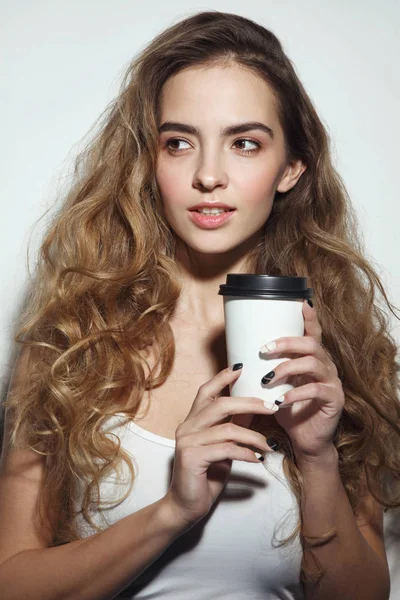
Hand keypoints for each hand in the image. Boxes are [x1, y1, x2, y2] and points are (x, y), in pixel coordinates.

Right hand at [165, 366, 277, 528]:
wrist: (185, 507)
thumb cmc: (205, 476)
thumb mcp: (223, 448)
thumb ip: (233, 427)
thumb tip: (252, 409)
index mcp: (192, 421)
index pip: (206, 392)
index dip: (222, 378)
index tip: (241, 368)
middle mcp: (187, 427)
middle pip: (220, 404)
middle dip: (249, 403)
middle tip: (272, 408)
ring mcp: (187, 441)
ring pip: (227, 428)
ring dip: (254, 437)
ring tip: (270, 446)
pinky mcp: (191, 458)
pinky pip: (226, 449)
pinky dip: (245, 453)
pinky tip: (257, 460)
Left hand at [260, 300, 343, 458]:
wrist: (305, 441)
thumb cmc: (288, 410)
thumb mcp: (276, 387)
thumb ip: (266, 370)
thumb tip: (238, 358)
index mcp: (312, 359)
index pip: (313, 333)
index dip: (309, 317)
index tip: (300, 301)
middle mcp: (325, 366)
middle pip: (311, 343)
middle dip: (286, 342)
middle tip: (264, 349)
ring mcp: (332, 382)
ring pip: (313, 363)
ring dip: (287, 368)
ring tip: (268, 378)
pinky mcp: (333, 399)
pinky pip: (316, 390)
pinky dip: (295, 393)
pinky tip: (281, 400)